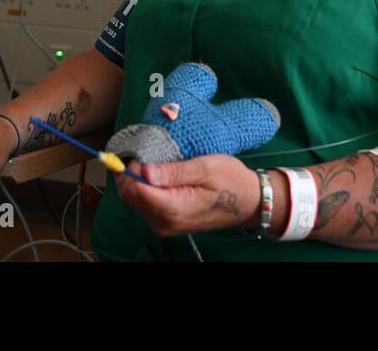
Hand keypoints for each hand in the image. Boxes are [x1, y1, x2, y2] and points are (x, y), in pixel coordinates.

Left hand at [114, 154, 262, 236]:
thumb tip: (144, 172)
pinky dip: (142, 189)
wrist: (248, 202)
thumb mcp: (205, 168)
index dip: (134, 168)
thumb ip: (174, 172)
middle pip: (130, 197)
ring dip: (135, 180)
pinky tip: (154, 175)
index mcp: (173, 208)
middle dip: (129, 174)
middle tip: (144, 153)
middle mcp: (164, 222)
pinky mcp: (166, 223)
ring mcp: (164, 225)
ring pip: (133, 201)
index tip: (145, 152)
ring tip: (150, 161)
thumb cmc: (230, 180)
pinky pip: (143, 206)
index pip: (135, 189)